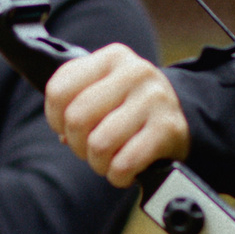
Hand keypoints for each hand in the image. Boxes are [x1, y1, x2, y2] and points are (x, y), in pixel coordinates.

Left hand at [46, 44, 189, 185]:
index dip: (55, 118)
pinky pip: (124, 163)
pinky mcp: (169, 128)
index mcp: (112, 57)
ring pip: (99, 144)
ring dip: (99, 163)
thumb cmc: (128, 107)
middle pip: (76, 118)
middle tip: (90, 148)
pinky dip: (118, 176)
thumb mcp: (104, 89)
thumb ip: (75, 100)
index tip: (66, 127)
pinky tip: (125, 171)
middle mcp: (136, 72)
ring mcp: (155, 99)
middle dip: (77, 144)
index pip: (59, 91)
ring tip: (109, 160)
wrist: (178, 117)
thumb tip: (63, 134)